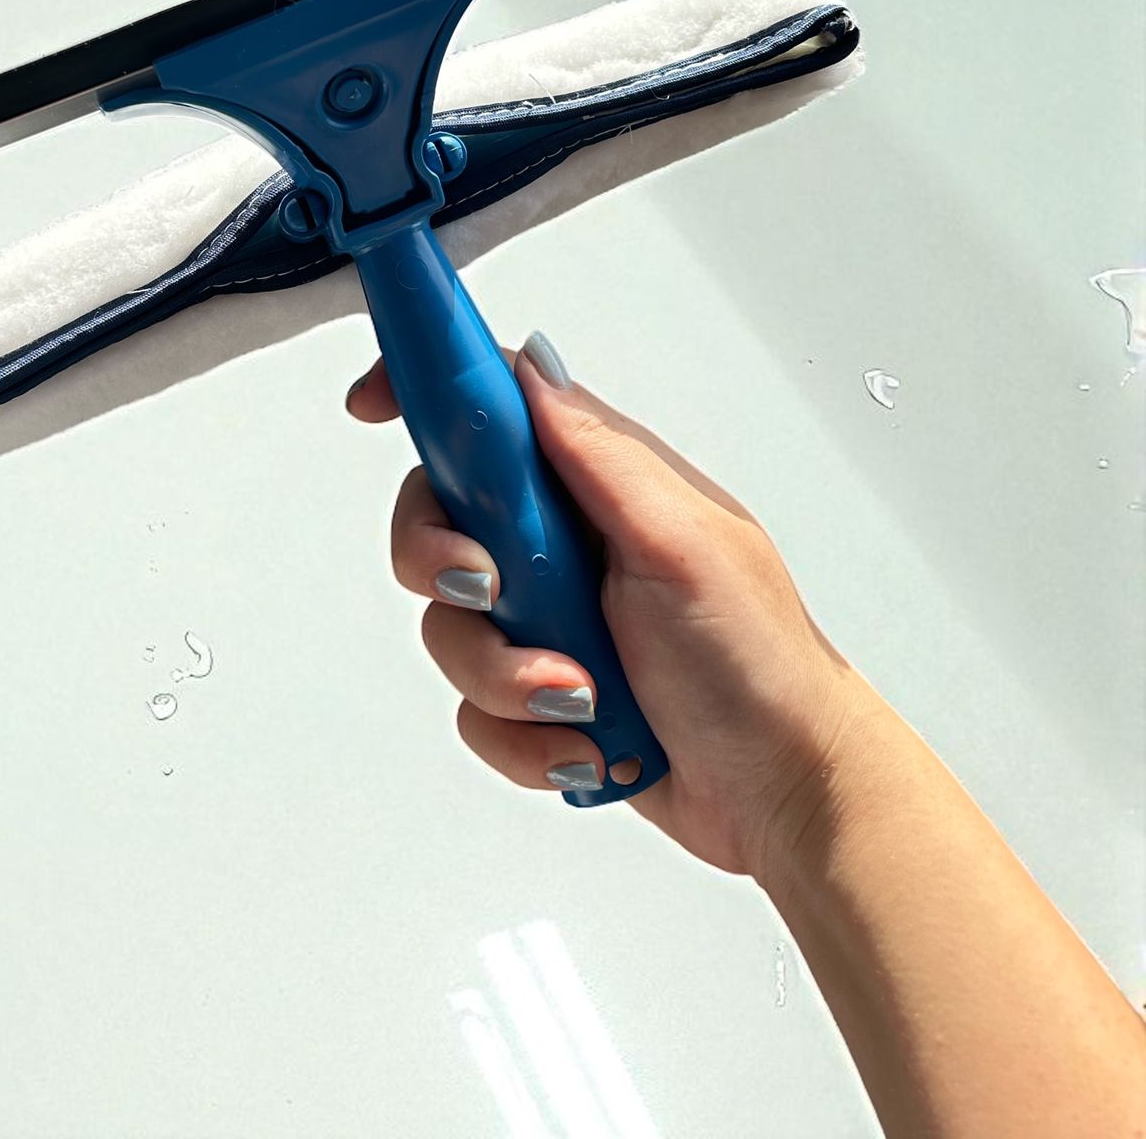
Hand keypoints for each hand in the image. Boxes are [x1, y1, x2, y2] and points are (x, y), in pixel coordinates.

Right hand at [346, 330, 875, 878]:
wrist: (781, 790)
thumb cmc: (754, 656)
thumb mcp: (676, 538)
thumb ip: (596, 453)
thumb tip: (531, 363)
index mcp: (593, 482)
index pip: (491, 407)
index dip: (424, 393)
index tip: (371, 406)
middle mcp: (558, 541)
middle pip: (436, 521)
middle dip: (444, 564)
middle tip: (495, 591)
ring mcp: (545, 619)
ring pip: (448, 627)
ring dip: (503, 674)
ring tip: (582, 698)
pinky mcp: (538, 694)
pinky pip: (475, 711)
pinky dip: (523, 736)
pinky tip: (588, 744)